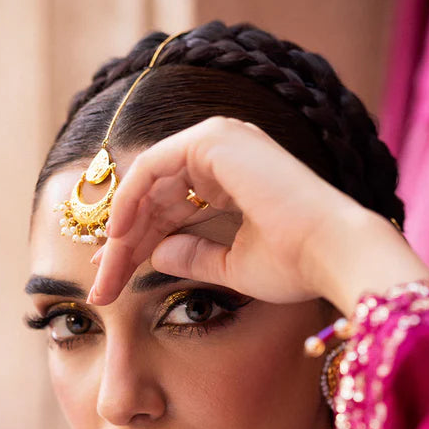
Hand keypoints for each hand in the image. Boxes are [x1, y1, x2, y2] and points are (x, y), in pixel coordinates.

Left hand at [91, 117, 428, 314]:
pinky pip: (152, 168)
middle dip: (122, 246)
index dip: (136, 248)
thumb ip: (192, 256)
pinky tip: (116, 239)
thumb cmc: (295, 265)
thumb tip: (152, 255)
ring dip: (122, 231)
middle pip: (152, 200)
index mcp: (232, 179)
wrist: (330, 255)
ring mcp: (218, 141)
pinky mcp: (212, 141)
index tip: (111, 283)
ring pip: (148, 187)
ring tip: (103, 273)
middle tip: (98, 287)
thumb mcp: (231, 267)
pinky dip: (130, 202)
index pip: (167, 212)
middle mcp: (224, 153)